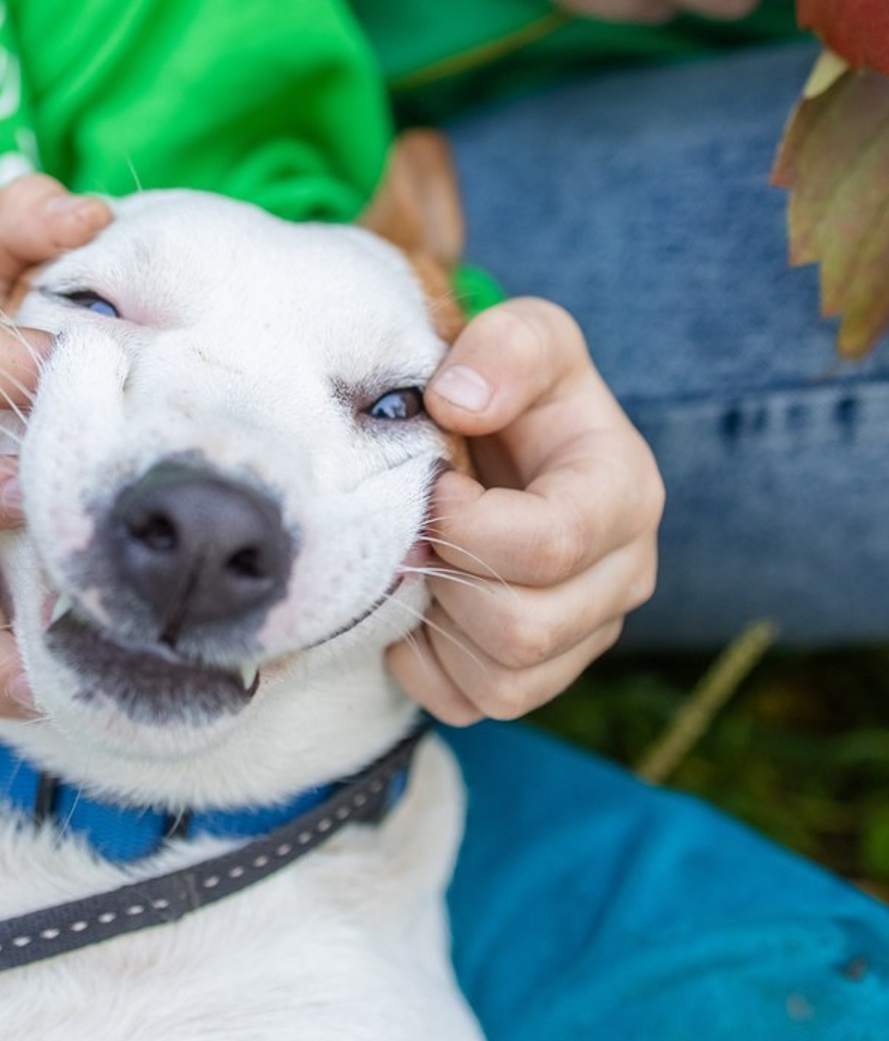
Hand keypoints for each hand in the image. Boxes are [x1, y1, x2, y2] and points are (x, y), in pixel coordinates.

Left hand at [386, 298, 663, 724]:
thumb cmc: (515, 385)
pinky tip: (422, 605)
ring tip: (424, 561)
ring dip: (438, 625)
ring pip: (503, 680)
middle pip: (523, 628)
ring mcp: (584, 634)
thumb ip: (504, 348)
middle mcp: (621, 576)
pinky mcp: (542, 673)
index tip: (434, 486)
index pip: (551, 544)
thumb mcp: (523, 336)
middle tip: (418, 528)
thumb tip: (458, 403)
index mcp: (623, 493)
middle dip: (447, 578)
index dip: (469, 525)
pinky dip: (429, 666)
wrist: (508, 437)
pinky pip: (476, 704)